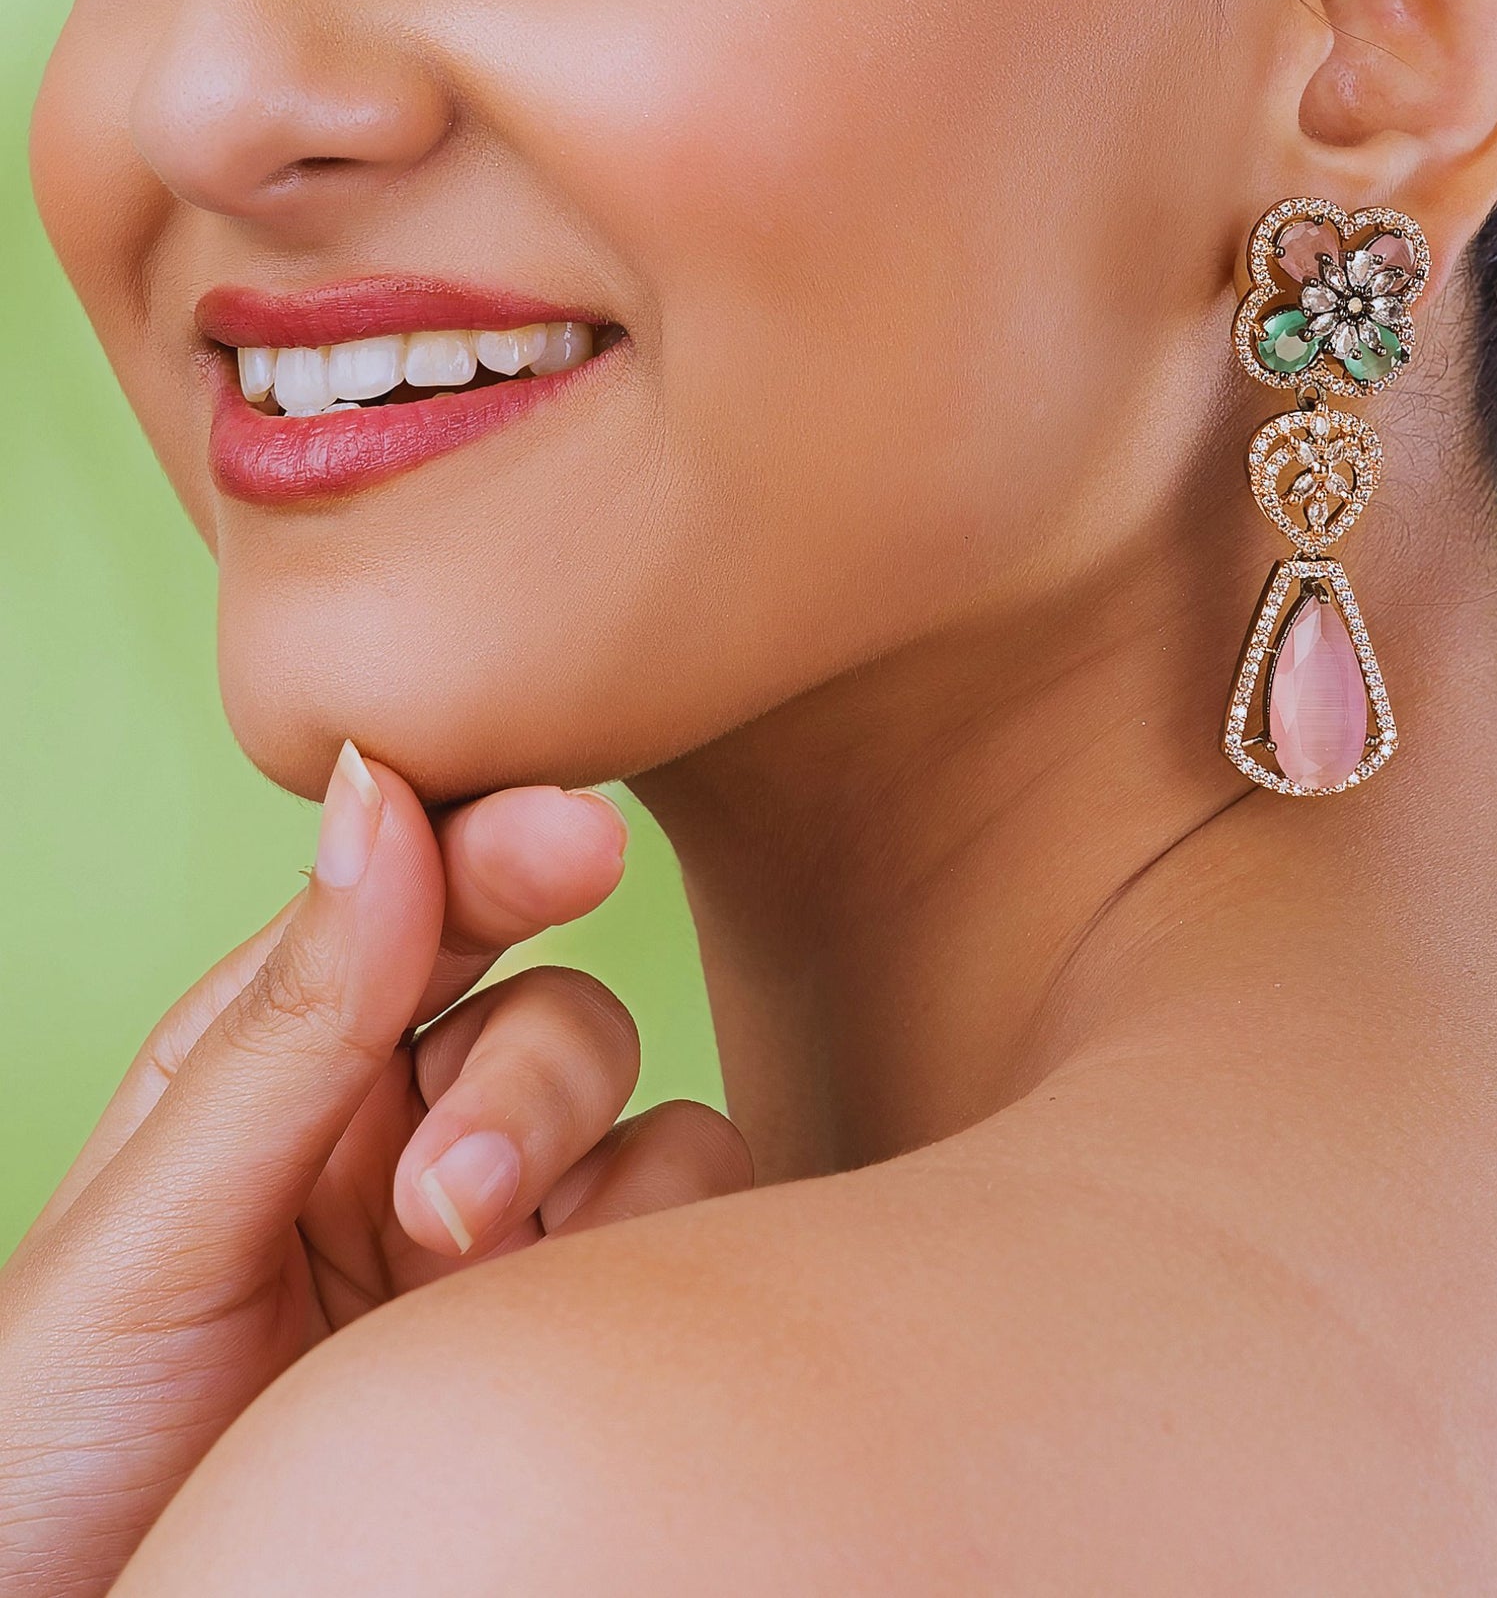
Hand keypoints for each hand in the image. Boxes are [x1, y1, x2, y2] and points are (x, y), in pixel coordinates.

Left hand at [0, 749, 748, 1597]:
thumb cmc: (45, 1457)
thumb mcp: (147, 1233)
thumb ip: (291, 1021)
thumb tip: (383, 786)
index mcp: (285, 1070)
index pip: (424, 905)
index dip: (504, 848)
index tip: (569, 838)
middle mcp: (405, 1143)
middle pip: (555, 1016)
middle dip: (526, 1079)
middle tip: (444, 1199)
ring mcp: (493, 1256)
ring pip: (641, 1123)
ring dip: (589, 1166)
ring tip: (469, 1274)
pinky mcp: (560, 1366)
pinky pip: (685, 1254)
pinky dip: (663, 1257)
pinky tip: (568, 1325)